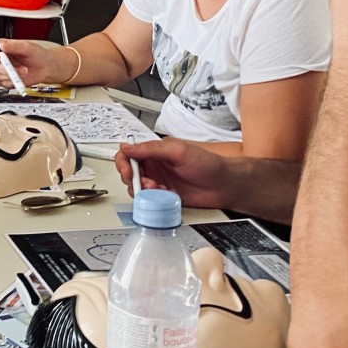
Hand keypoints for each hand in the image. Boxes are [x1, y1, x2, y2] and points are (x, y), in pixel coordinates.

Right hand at [0, 39, 71, 88]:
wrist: (46, 68)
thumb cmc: (38, 55)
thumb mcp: (27, 47)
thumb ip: (14, 46)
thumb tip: (2, 45)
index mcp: (2, 47)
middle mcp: (0, 58)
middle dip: (4, 68)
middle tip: (15, 68)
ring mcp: (2, 70)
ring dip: (10, 76)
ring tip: (22, 71)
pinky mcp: (6, 80)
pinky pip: (3, 84)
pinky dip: (12, 82)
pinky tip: (19, 78)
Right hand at [114, 139, 234, 206]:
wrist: (224, 185)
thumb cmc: (207, 164)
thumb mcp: (178, 151)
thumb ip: (151, 149)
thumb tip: (127, 147)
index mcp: (155, 152)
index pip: (129, 154)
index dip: (123, 162)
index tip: (127, 171)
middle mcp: (154, 167)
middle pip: (129, 173)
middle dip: (133, 179)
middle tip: (144, 182)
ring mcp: (158, 182)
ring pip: (137, 188)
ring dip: (143, 190)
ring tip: (157, 189)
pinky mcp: (163, 196)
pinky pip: (148, 200)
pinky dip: (152, 200)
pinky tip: (164, 195)